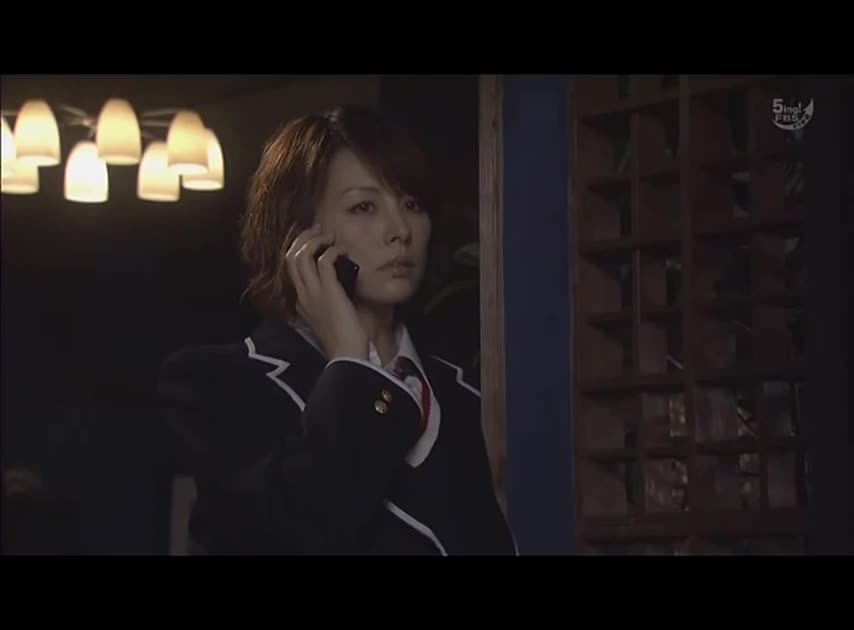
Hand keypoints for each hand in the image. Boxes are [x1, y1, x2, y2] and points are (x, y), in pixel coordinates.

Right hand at [284, 225, 367, 360]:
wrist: (347, 355)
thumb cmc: (344, 338)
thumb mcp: (331, 315)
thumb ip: (330, 298)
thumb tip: (342, 279)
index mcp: (301, 301)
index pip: (290, 268)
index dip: (298, 249)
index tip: (311, 239)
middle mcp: (302, 295)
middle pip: (290, 257)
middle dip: (303, 239)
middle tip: (319, 231)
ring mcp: (313, 293)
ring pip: (301, 256)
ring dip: (315, 241)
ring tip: (330, 237)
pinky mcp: (329, 291)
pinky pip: (324, 261)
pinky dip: (332, 252)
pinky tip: (342, 252)